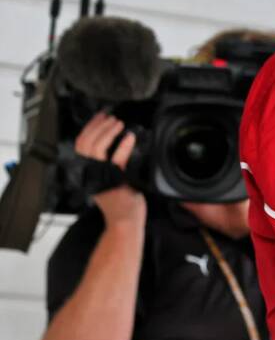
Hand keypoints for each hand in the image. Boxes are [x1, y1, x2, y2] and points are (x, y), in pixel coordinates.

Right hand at [74, 112, 143, 227]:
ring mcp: (101, 178)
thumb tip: (112, 142)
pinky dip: (122, 146)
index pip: (81, 145)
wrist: (124, 222)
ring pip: (96, 149)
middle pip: (85, 144)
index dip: (89, 128)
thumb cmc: (119, 202)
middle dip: (98, 126)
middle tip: (111, 118)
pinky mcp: (114, 182)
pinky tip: (129, 137)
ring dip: (108, 132)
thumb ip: (106, 163)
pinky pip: (116, 160)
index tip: (100, 116)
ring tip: (118, 124)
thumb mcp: (108, 179)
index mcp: (87, 172)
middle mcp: (90, 174)